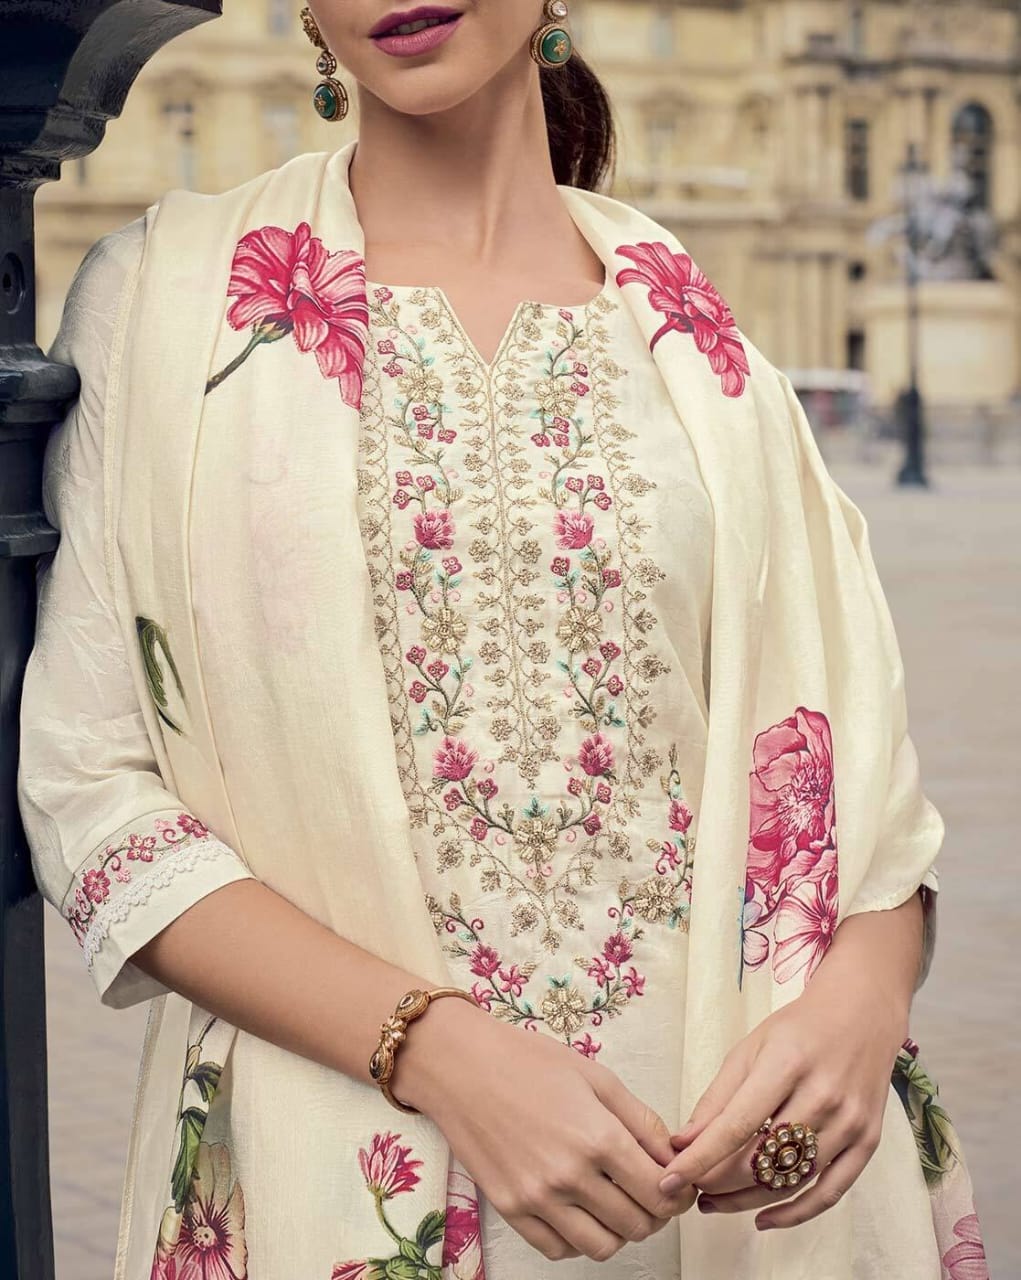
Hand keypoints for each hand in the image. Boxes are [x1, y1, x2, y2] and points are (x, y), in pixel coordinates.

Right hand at [392, 996, 696, 1260]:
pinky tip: (579, 1210)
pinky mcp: (510, 1209)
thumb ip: (640, 1120)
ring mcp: (537, 1198)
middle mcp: (570, 1176)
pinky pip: (558, 1250)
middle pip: (637, 1225)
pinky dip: (578, 1238)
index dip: (678, 1195)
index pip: (660, 1194)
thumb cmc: (527, 1060)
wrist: (461, 1065)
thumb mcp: (595, 1076)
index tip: (678, 1186)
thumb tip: (672, 1155)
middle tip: (649, 1191)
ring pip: (601, 1247)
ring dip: (619, 1231)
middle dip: (654, 1213)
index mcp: (598, 1137)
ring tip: (615, 1202)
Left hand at [655, 971, 908, 1231]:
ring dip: (746, 1200)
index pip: (737, 1125)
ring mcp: (850, 1121)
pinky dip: (795, 1213)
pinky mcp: (868, 1141)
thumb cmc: (798, 1028)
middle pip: (763, 1159)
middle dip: (718, 1182)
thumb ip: (717, 1097)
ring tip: (714, 1201)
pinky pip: (830, 1192)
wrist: (862, 1012)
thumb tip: (683, 1143)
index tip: (669, 1180)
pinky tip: (763, 1219)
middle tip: (689, 1188)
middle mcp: (823, 1095)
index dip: (700, 1159)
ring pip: (792, 1181)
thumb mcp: (750, 1048)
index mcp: (786, 1063)